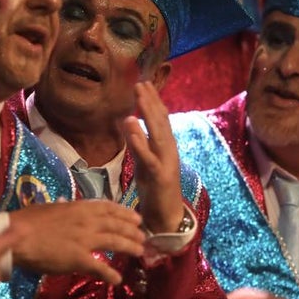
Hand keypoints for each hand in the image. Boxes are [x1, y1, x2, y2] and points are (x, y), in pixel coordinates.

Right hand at [9, 200, 144, 284]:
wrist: (17, 235)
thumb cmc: (29, 220)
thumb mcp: (51, 208)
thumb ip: (64, 207)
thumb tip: (67, 203)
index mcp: (79, 207)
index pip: (108, 208)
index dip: (124, 213)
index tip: (136, 218)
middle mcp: (86, 221)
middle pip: (116, 224)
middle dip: (132, 230)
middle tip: (143, 236)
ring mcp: (84, 239)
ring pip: (114, 242)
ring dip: (129, 247)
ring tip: (139, 252)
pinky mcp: (78, 258)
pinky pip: (99, 267)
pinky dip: (110, 274)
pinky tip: (118, 280)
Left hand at [122, 81, 184, 234]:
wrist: (167, 216)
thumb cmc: (155, 188)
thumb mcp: (145, 161)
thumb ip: (138, 142)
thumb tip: (128, 121)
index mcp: (167, 145)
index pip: (161, 118)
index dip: (154, 100)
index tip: (144, 83)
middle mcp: (169, 149)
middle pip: (160, 120)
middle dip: (150, 101)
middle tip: (141, 82)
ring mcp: (166, 161)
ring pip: (157, 133)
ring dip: (148, 113)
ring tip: (138, 96)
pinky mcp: (159, 175)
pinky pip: (148, 156)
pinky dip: (139, 140)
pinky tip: (132, 126)